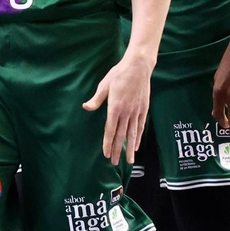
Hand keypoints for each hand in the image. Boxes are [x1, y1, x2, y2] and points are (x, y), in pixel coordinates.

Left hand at [84, 49, 152, 164]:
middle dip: (118, 150)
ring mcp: (136, 112)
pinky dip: (138, 137)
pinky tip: (136, 145)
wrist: (138, 67)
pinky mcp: (143, 109)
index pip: (110, 130)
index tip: (106, 154)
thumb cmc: (119, 74)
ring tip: (129, 161)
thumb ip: (96, 99)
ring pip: (133, 134)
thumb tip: (86, 107)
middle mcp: (126, 112)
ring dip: (130, 148)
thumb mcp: (104, 85)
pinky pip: (140, 127)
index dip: (108, 143)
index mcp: (115, 107)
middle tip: (115, 163)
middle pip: (121, 136)